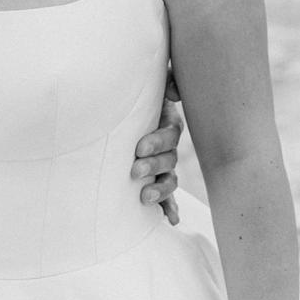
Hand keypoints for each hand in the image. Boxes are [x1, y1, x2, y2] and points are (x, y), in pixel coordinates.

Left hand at [131, 90, 182, 225]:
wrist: (125, 109)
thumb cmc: (138, 94)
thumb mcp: (151, 84)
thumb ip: (166, 80)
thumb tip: (174, 90)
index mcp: (169, 123)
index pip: (169, 135)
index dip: (157, 142)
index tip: (139, 148)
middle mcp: (169, 146)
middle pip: (169, 159)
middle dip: (153, 166)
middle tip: (135, 171)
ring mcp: (165, 165)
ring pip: (169, 180)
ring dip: (159, 190)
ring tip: (143, 197)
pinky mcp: (157, 179)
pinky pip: (168, 196)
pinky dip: (169, 207)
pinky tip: (171, 219)